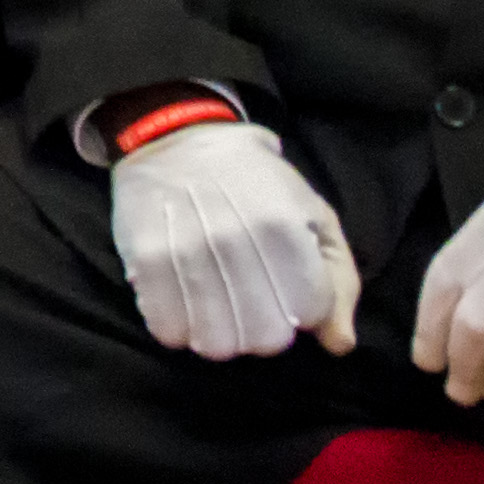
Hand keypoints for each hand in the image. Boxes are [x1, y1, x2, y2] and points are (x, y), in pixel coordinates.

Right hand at [110, 116, 361, 360]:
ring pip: (217, 344)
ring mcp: (185, 251)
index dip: (306, 310)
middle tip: (255, 306)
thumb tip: (339, 344)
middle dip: (267, 330)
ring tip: (220, 310)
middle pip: (266, 338)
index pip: (310, 312)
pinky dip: (181, 330)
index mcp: (284, 226)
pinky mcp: (144, 258)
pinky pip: (169, 331)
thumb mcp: (313, 214)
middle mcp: (235, 241)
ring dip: (224, 336)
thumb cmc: (255, 180)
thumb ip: (338, 280)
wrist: (175, 138)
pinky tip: (186, 307)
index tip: (290, 290)